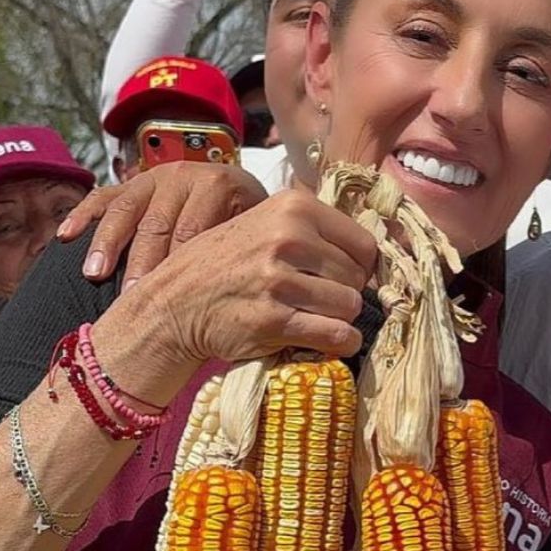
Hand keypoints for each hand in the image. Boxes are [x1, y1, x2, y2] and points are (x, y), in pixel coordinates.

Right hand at [58, 162, 267, 290]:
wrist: (237, 193)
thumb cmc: (246, 226)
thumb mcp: (255, 231)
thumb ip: (247, 249)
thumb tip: (248, 290)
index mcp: (219, 186)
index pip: (192, 231)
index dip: (178, 266)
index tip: (168, 300)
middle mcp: (184, 176)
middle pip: (157, 223)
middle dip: (141, 262)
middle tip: (131, 297)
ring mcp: (154, 178)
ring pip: (126, 210)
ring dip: (107, 243)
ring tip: (95, 275)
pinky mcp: (130, 182)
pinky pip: (102, 196)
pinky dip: (83, 215)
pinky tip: (66, 237)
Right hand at [100, 190, 377, 368]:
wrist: (173, 303)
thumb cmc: (227, 264)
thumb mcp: (267, 224)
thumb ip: (314, 231)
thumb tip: (377, 256)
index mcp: (294, 207)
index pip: (364, 244)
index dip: (361, 267)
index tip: (342, 279)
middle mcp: (289, 237)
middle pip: (358, 278)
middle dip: (345, 294)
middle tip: (317, 302)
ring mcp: (280, 279)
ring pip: (350, 307)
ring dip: (339, 320)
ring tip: (312, 318)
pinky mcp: (274, 320)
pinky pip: (336, 335)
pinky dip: (340, 343)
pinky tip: (326, 341)